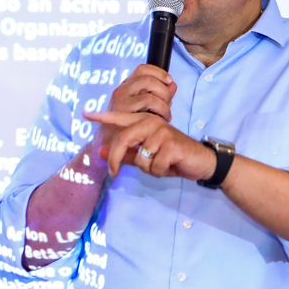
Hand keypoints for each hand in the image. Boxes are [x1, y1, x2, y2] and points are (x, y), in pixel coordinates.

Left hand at [81, 110, 218, 181]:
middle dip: (116, 160)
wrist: (201, 162)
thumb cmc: (173, 158)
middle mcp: (152, 122)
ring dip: (149, 169)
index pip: (121, 118)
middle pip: (124, 139)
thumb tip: (103, 151)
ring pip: (140, 158)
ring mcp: (162, 132)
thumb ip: (126, 153)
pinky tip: (171, 165)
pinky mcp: (171, 145)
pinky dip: (160, 171)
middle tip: (113, 174)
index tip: (86, 114)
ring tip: (162, 165)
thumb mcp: (147, 157)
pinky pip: (154, 165)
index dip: (103, 117)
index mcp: (145, 122)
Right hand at [107, 64, 177, 121]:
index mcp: (127, 87)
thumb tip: (173, 85)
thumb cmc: (133, 128)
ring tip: (166, 116)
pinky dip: (161, 110)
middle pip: (148, 77)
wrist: (114, 146)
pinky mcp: (122, 108)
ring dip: (164, 103)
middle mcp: (121, 90)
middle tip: (168, 104)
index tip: (170, 81)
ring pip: (149, 88)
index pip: (143, 69)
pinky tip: (162, 121)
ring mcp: (120, 98)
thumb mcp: (149, 109)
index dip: (159, 72)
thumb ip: (161, 96)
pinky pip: (148, 101)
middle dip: (164, 90)